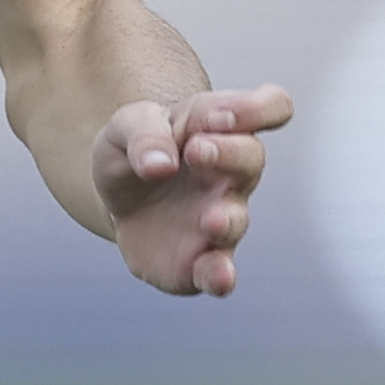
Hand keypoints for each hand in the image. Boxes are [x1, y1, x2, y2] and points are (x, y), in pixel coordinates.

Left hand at [92, 83, 290, 295]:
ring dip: (226, 219)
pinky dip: (222, 276)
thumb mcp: (127, 126)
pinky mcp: (201, 260)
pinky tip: (219, 277)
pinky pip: (220, 271)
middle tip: (196, 149)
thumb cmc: (136, 151)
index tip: (221, 115)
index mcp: (218, 128)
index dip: (257, 108)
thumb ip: (143, 133)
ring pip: (237, 219)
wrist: (116, 199)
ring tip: (210, 218)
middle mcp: (230, 174)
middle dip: (228, 153)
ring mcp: (220, 217)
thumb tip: (161, 163)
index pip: (268, 107)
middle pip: (251, 158)